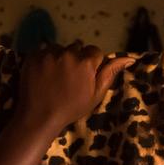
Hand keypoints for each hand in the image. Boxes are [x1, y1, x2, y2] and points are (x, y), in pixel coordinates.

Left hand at [15, 41, 132, 131]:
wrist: (39, 116)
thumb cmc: (71, 108)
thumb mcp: (95, 94)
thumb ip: (110, 73)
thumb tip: (129, 58)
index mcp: (86, 62)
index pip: (95, 51)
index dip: (91, 63)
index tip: (84, 76)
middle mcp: (68, 53)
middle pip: (77, 48)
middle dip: (76, 58)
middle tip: (69, 77)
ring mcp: (49, 53)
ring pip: (60, 48)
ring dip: (60, 57)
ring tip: (55, 76)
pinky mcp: (34, 55)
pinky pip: (44, 50)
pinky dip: (45, 58)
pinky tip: (44, 73)